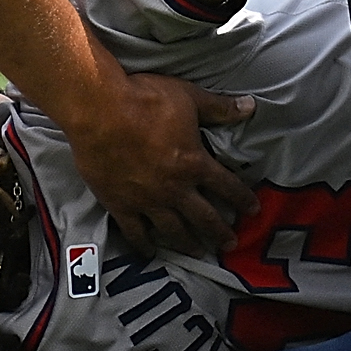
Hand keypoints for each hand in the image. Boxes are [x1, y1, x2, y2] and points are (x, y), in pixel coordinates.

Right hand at [67, 74, 255, 256]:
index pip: (226, 186)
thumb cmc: (145, 100)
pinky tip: (150, 253)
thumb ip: (219, 108)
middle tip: (231, 243)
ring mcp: (147, 201)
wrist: (99, 111)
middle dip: (220, 231)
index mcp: (194, 163)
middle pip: (204, 217)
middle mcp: (174, 188)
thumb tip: (250, 106)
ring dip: (189, 243)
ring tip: (198, 252)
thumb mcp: (189, 98)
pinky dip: (144, 245)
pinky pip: (136, 232)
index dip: (242, 198)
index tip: (252, 209)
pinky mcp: (120, 205)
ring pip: (173, 230)